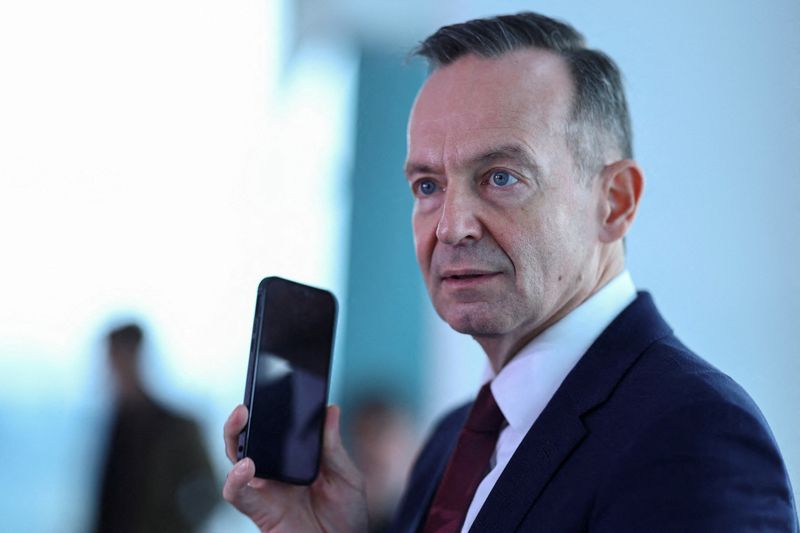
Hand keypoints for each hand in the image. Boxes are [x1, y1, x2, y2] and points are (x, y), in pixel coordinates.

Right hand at [223, 404, 367, 532]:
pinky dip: (235, 478)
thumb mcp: (347, 476)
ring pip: (235, 459)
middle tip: (247, 403)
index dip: (269, 411)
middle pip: (248, 440)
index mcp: (295, 460)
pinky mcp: (259, 510)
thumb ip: (333, 446)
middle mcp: (275, 472)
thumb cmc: (347, 518)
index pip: (275, 431)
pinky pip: (237, 493)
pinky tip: (246, 465)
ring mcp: (265, 490)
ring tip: (242, 420)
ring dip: (234, 438)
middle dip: (241, 419)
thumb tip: (330, 409)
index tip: (271, 387)